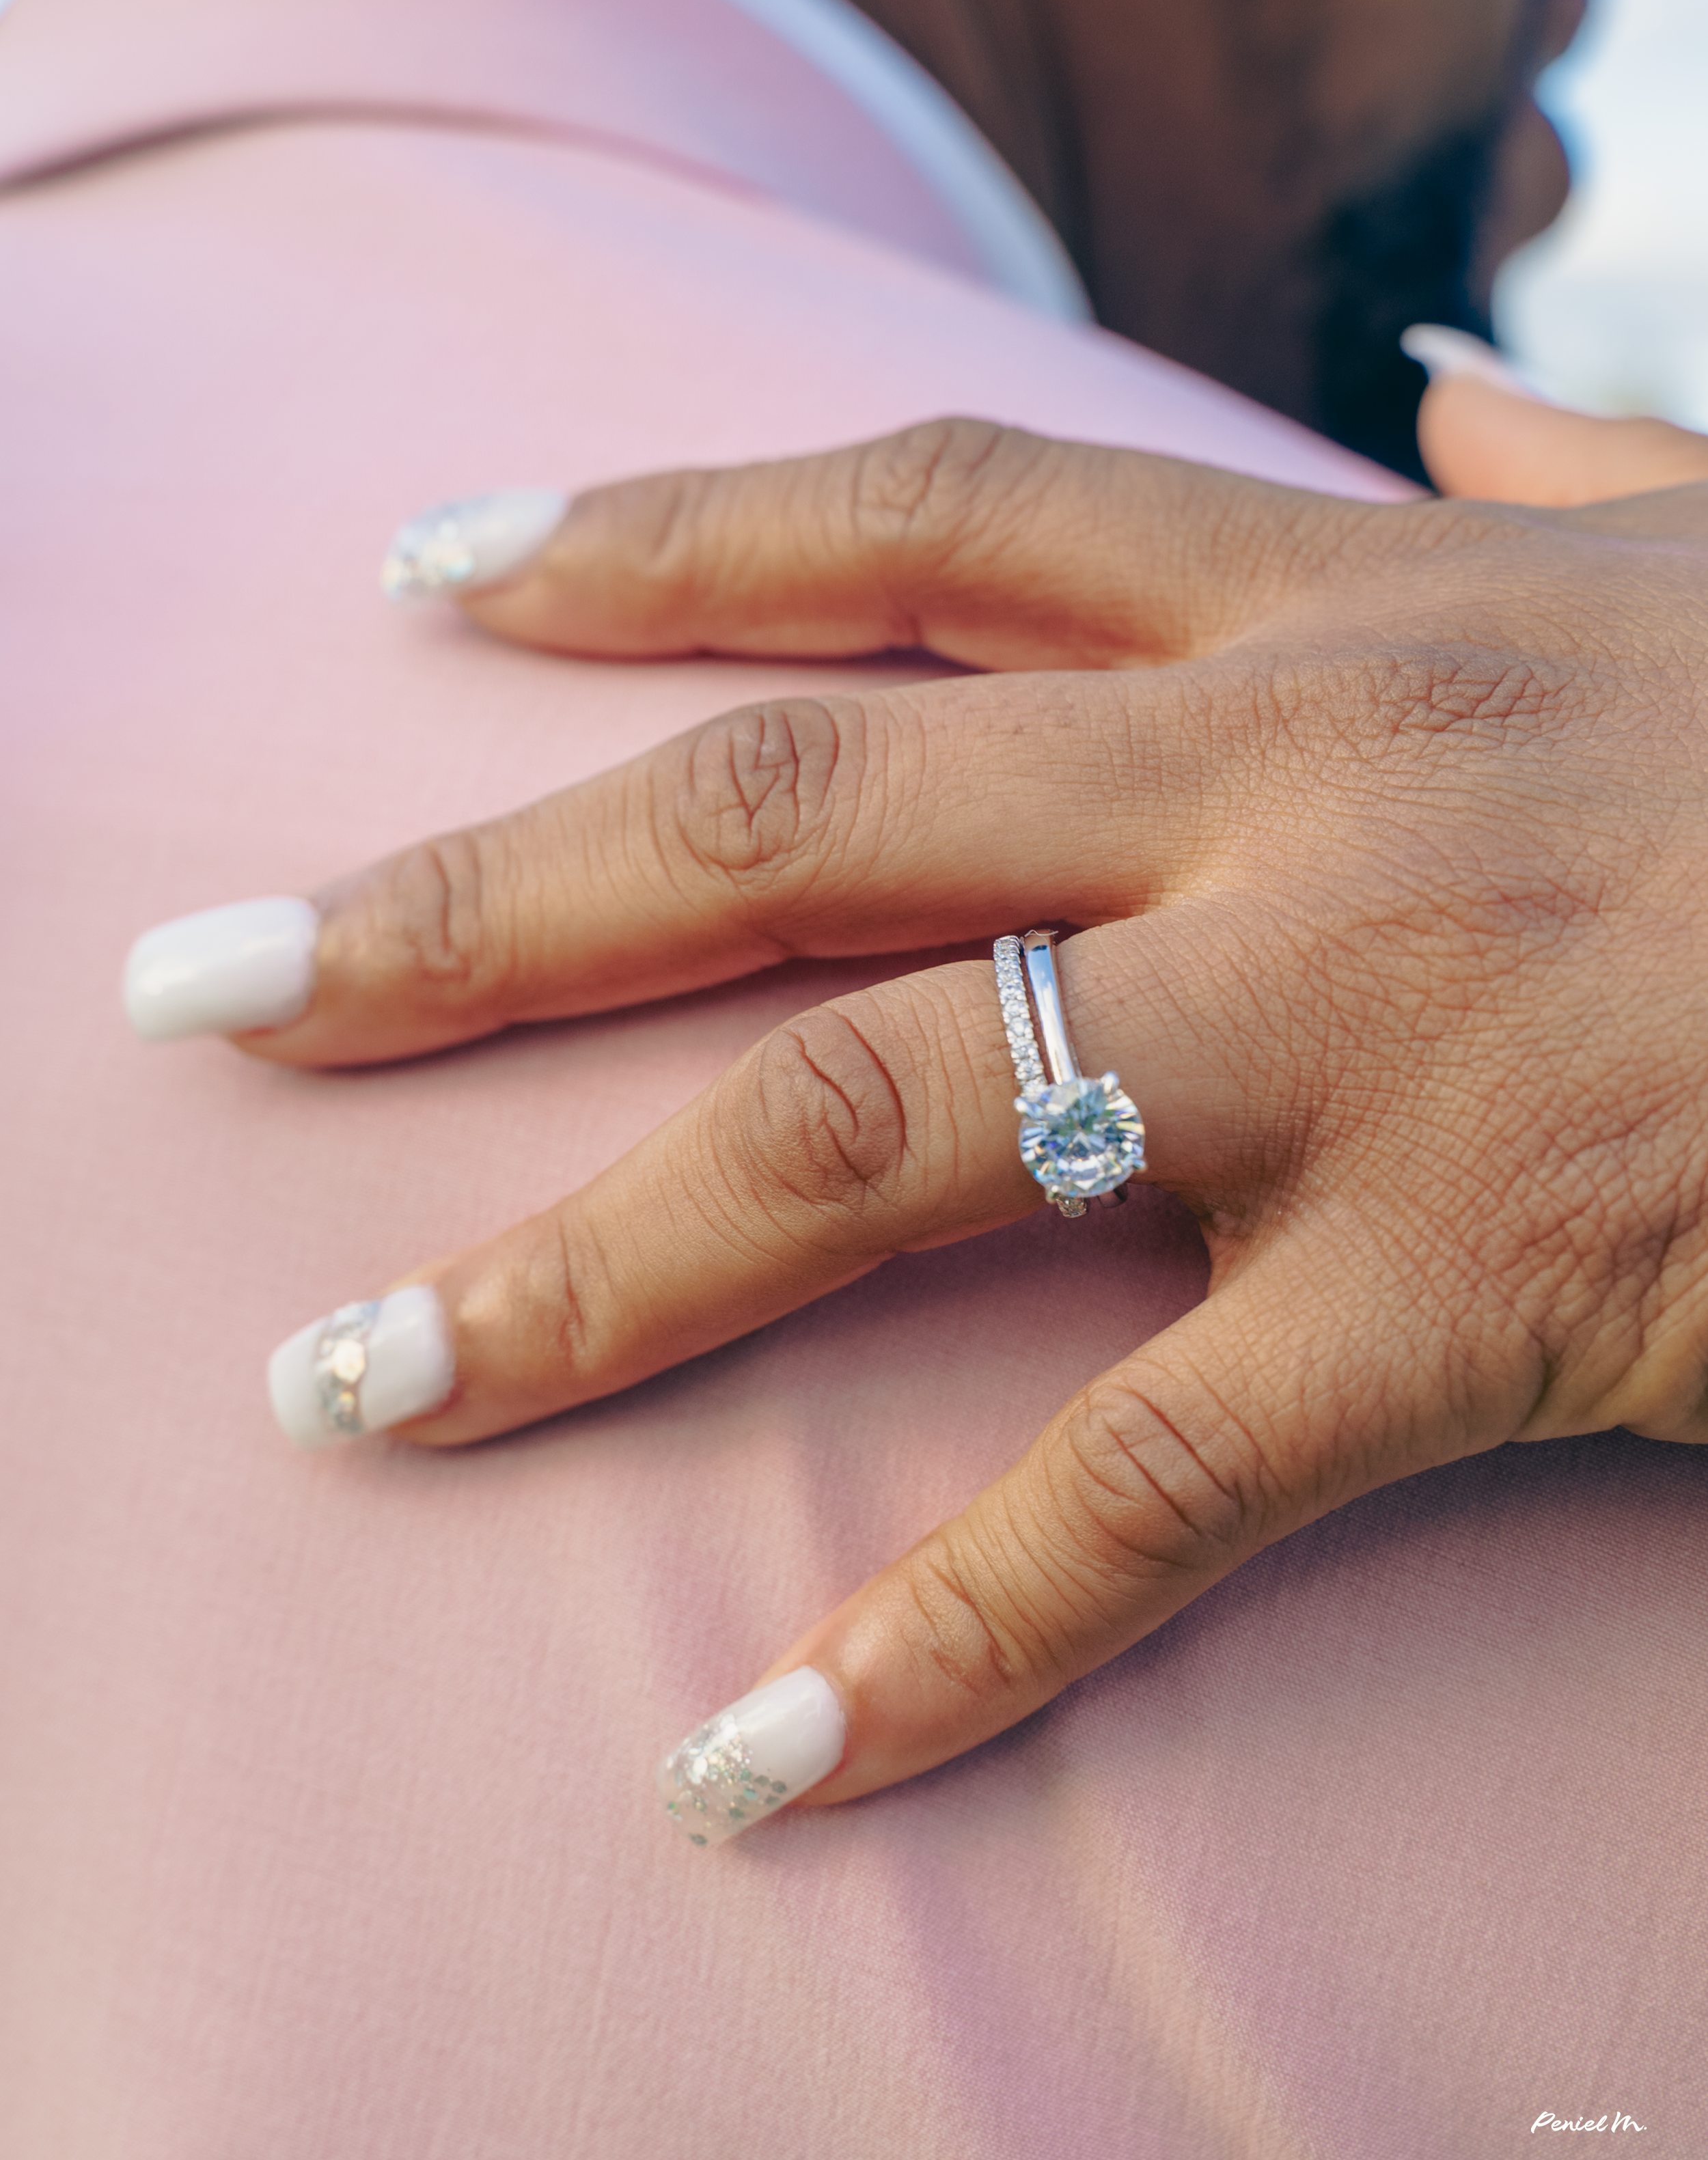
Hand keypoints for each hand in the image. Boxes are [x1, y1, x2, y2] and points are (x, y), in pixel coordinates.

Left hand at [131, 384, 1707, 1828]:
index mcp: (1332, 615)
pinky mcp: (1473, 1289)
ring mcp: (1361, 1045)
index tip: (436, 573)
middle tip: (221, 994)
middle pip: (780, 825)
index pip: (917, 530)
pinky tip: (760, 1761)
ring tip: (359, 1380)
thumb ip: (1565, 470)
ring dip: (583, 1275)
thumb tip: (1453, 398)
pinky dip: (944, 1635)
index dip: (657, 528)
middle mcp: (1288, 800)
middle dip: (468, 907)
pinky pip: (1140, 1485)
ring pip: (869, 1135)